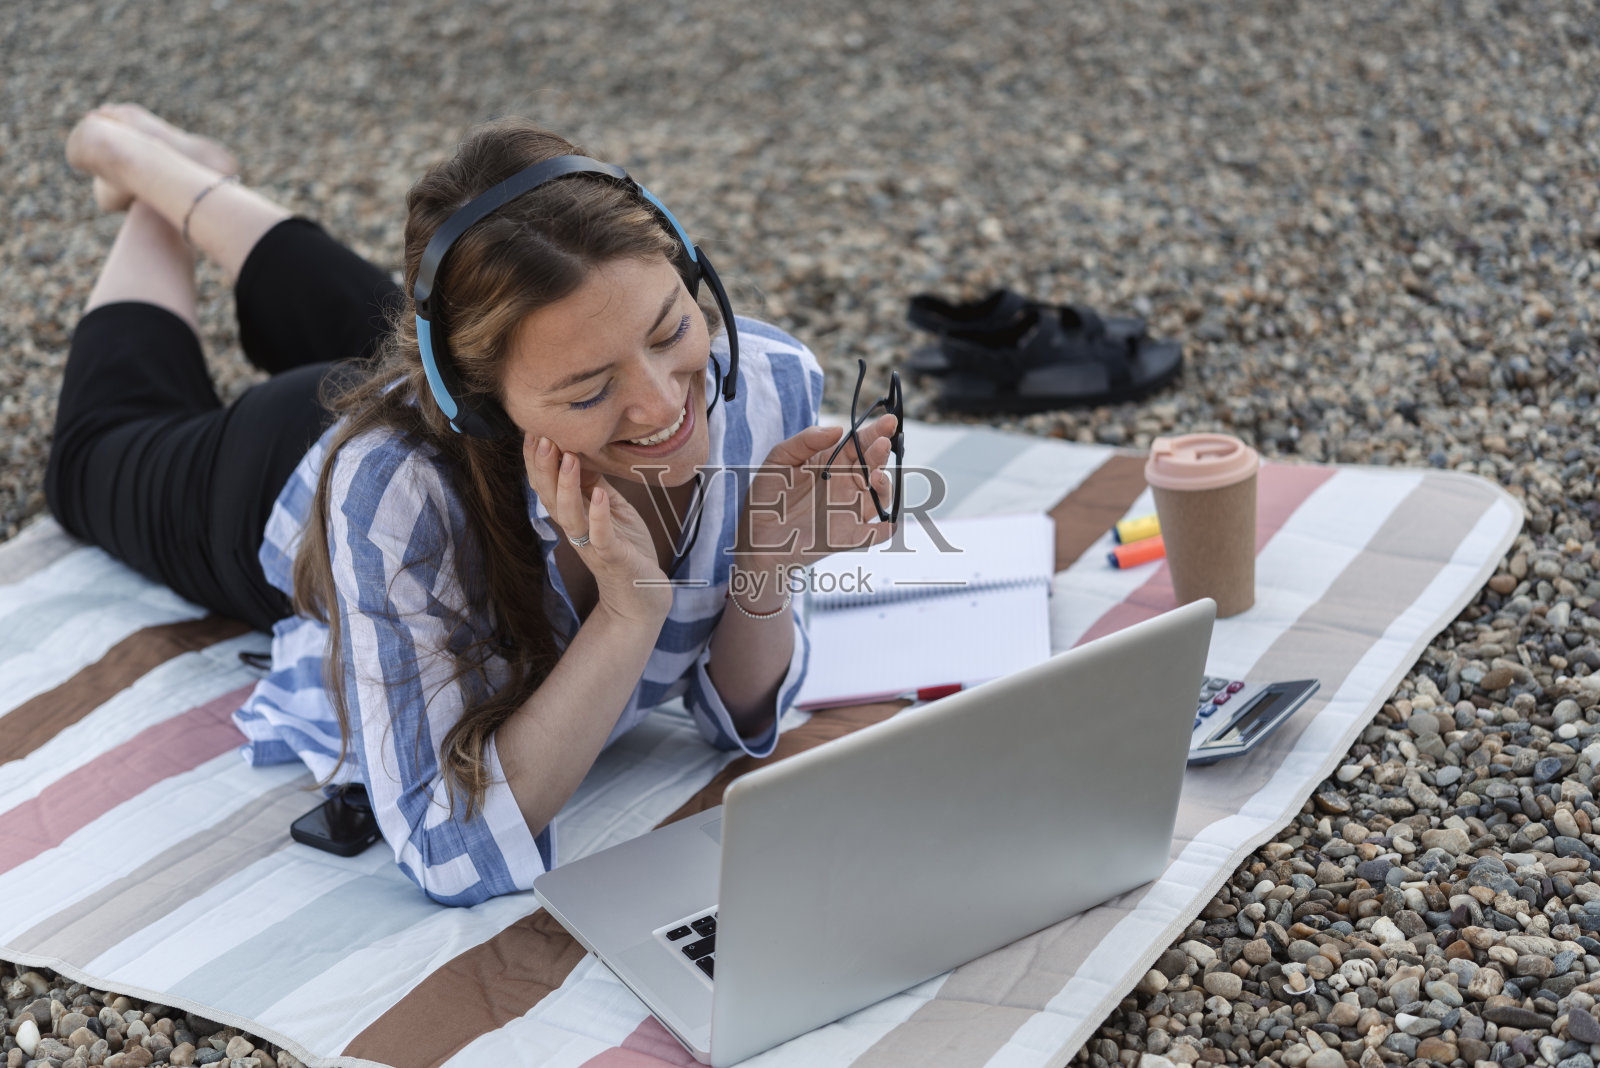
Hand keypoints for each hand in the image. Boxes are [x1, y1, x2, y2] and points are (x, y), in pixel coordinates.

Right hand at [524, 435, 672, 625]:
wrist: (643, 593)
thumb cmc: (626, 545)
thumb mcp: (609, 506)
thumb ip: (593, 482)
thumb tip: (579, 449)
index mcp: (572, 515)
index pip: (546, 485)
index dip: (536, 461)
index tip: (532, 431)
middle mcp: (575, 530)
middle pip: (549, 497)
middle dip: (543, 467)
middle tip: (542, 437)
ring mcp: (592, 545)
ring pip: (569, 516)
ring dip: (567, 486)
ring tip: (569, 459)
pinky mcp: (613, 558)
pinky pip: (601, 537)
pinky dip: (599, 516)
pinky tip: (600, 496)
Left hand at [740, 415, 898, 571]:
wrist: (755, 535)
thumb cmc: (767, 496)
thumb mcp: (780, 459)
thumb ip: (805, 440)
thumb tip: (838, 428)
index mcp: (834, 462)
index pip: (860, 443)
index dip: (875, 431)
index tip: (888, 421)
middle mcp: (847, 484)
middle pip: (874, 465)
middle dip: (881, 453)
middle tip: (882, 442)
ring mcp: (849, 511)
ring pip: (880, 497)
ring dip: (884, 486)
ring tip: (875, 476)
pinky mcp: (846, 537)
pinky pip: (872, 534)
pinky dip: (885, 530)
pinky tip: (887, 524)